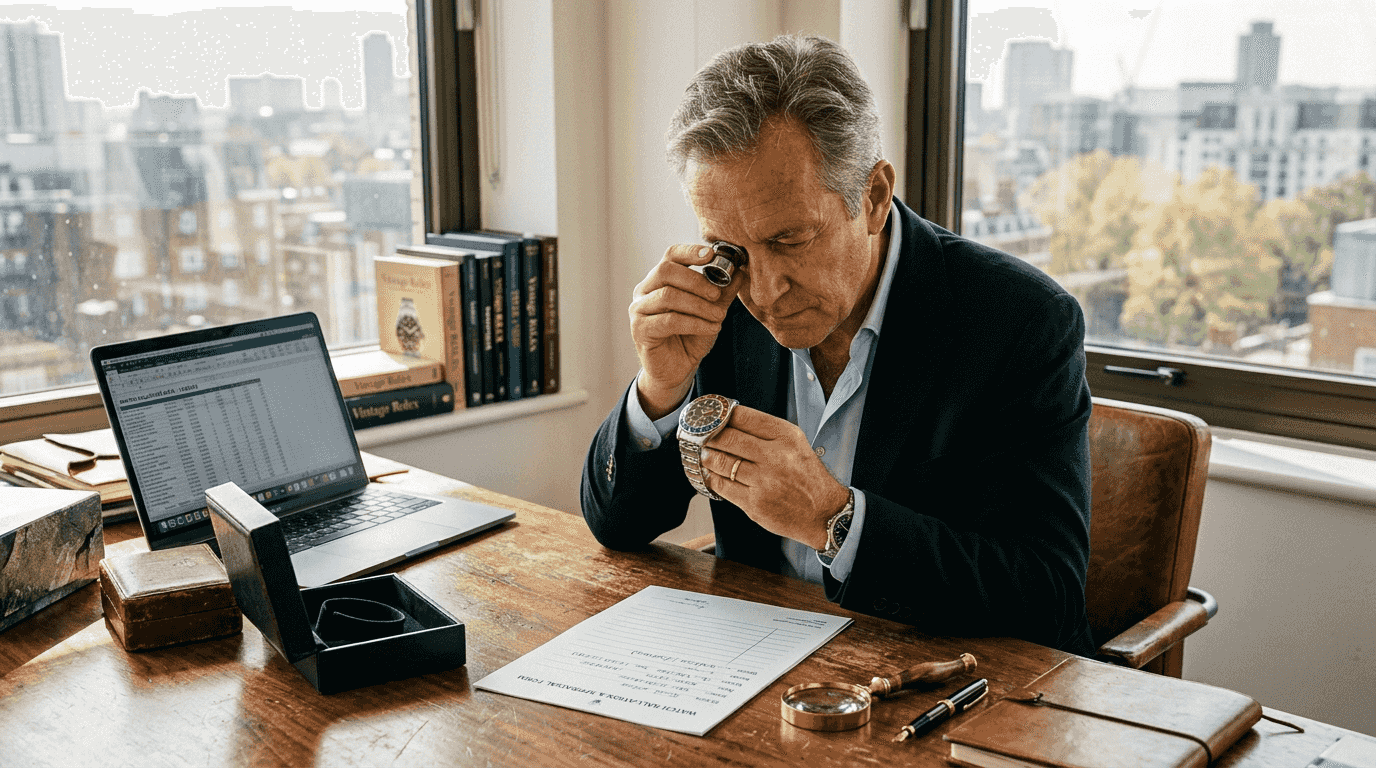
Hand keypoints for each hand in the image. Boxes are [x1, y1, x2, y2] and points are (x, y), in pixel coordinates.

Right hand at [629, 245, 742, 418]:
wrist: (677, 370)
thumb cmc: (689, 338)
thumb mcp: (711, 311)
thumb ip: (722, 292)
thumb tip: (740, 272)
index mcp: (659, 281)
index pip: (670, 256)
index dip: (690, 252)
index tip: (711, 255)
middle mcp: (644, 291)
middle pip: (666, 271)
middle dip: (696, 280)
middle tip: (717, 294)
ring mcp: (639, 310)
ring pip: (668, 296)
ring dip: (699, 305)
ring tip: (719, 317)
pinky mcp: (640, 330)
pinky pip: (669, 320)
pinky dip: (694, 322)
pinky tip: (711, 328)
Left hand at [698, 406, 849, 548]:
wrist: (824, 512)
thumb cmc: (807, 477)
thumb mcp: (795, 444)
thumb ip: (766, 433)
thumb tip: (728, 423)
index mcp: (786, 436)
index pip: (743, 417)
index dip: (721, 415)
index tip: (711, 416)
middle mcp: (774, 456)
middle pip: (727, 438)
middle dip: (709, 436)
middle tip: (701, 435)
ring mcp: (763, 481)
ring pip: (721, 462)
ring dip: (707, 456)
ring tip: (705, 454)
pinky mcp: (754, 504)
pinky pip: (722, 486)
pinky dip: (711, 478)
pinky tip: (711, 474)